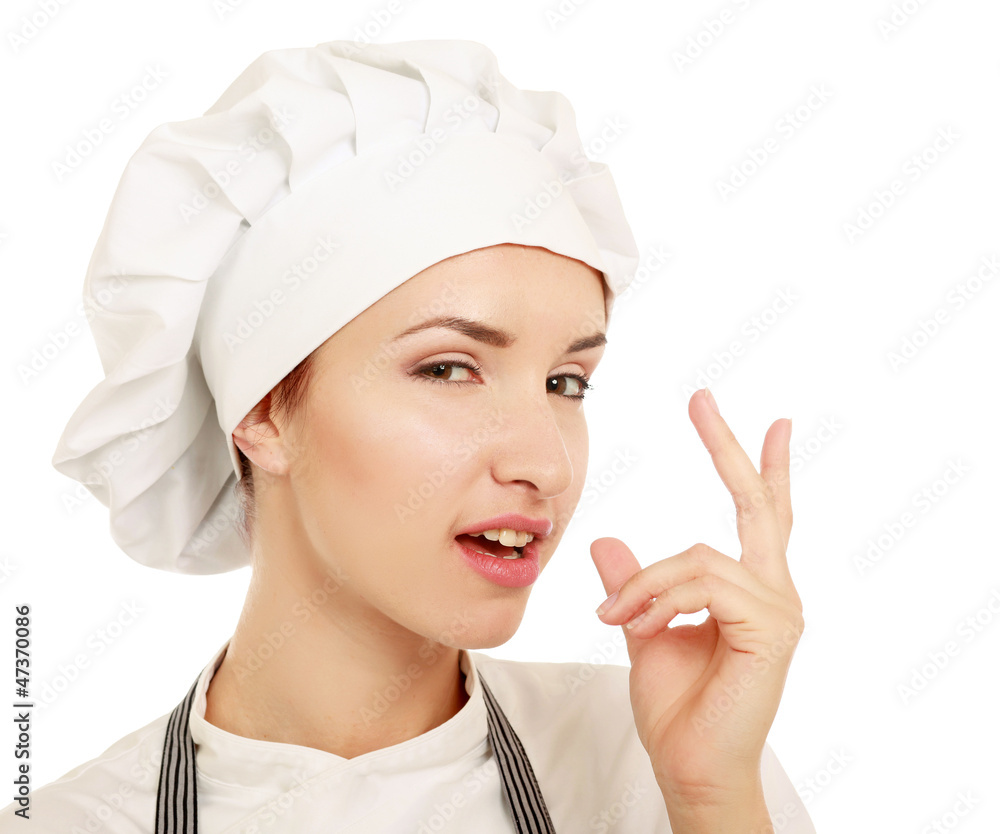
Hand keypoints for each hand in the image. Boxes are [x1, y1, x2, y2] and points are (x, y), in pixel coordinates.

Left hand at [591, 388, 803, 801]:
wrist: (688, 765)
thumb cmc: (677, 706)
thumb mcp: (644, 628)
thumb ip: (635, 586)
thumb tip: (608, 543)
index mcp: (749, 589)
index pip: (761, 514)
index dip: (760, 466)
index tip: (768, 421)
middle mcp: (773, 592)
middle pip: (756, 505)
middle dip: (728, 448)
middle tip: (702, 400)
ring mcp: (778, 609)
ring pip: (698, 557)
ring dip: (646, 587)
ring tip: (617, 620)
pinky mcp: (772, 628)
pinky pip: (702, 585)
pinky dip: (658, 602)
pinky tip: (638, 629)